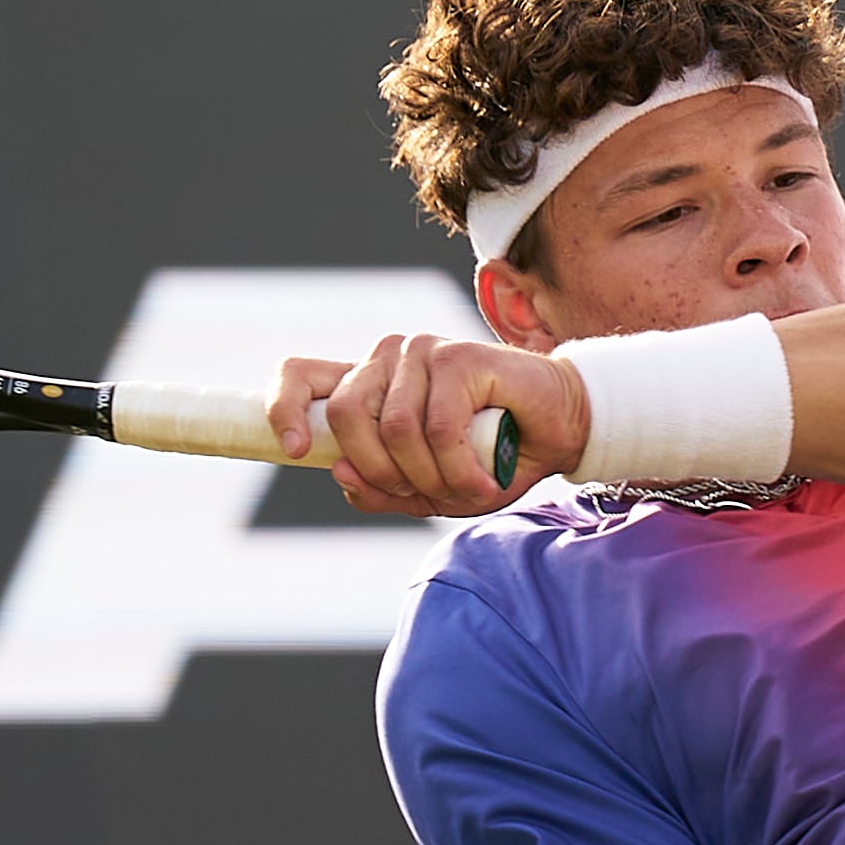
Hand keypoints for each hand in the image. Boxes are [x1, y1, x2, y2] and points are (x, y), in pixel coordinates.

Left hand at [266, 334, 589, 517]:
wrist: (561, 429)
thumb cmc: (491, 456)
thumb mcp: (428, 489)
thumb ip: (382, 490)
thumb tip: (341, 475)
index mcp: (369, 385)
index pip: (300, 376)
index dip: (284, 408)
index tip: (298, 449)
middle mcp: (388, 360)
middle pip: (344, 414)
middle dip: (380, 471)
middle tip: (422, 493)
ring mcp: (422, 352)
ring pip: (393, 428)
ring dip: (429, 476)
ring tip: (465, 486)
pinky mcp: (458, 356)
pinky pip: (437, 429)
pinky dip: (458, 468)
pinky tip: (482, 479)